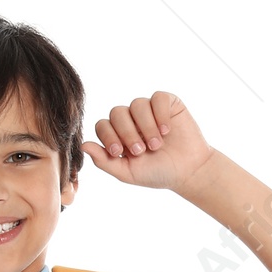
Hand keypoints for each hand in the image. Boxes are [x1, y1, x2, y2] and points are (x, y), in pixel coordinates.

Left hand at [81, 92, 214, 192]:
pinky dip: (160, 114)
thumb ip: (105, 161)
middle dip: (127, 133)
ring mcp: (149, 109)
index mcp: (119, 134)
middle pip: (117, 112)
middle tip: (140, 151)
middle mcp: (132, 119)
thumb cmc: (158, 173)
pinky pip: (157, 98)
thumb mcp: (128, 173)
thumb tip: (82, 145)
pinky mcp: (167, 102)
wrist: (188, 171)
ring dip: (146, 127)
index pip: (103, 125)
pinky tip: (167, 131)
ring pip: (136, 104)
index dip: (108, 136)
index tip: (119, 153)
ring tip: (156, 145)